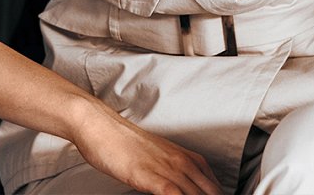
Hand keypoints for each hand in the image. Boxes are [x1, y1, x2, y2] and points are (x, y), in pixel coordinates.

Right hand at [70, 101, 221, 194]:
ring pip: (197, 194)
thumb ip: (170, 172)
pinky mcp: (152, 176)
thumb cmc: (122, 141)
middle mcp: (181, 161)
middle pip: (210, 191)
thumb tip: (177, 188)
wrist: (100, 125)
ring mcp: (168, 168)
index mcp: (185, 157)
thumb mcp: (155, 157)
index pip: (213, 184)